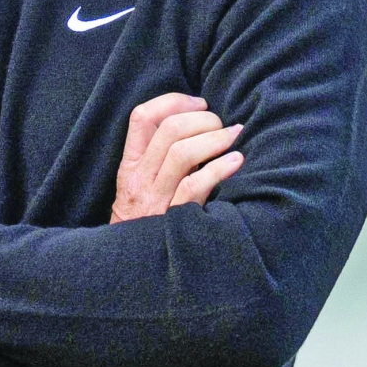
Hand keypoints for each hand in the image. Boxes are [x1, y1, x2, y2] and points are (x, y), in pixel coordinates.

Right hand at [110, 93, 242, 222]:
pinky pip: (195, 185)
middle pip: (169, 130)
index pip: (141, 116)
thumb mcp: (141, 185)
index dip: (173, 101)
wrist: (130, 265)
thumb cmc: (145, 220)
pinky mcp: (173, 218)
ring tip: (232, 138)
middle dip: (203, 119)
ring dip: (214, 139)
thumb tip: (201, 124)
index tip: (199, 103)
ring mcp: (155, 199)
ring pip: (182, 153)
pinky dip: (220, 168)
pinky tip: (236, 162)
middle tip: (221, 124)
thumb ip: (160, 157)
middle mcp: (139, 178)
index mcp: (130, 165)